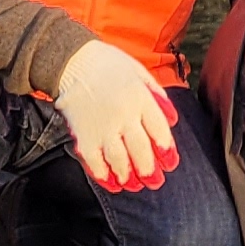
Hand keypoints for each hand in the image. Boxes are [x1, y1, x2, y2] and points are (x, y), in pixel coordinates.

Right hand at [52, 37, 179, 191]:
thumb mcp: (139, 72)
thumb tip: (172, 119)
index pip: (159, 130)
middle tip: (154, 181)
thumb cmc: (109, 64)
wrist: (72, 60)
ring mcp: (102, 127)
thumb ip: (157, 95)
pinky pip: (94, 160)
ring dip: (128, 175)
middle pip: (141, 150)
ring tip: (134, 185)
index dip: (166, 150)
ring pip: (119, 159)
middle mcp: (124, 115)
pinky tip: (110, 182)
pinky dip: (102, 174)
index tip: (170, 163)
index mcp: (140, 98)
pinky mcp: (83, 134)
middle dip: (150, 170)